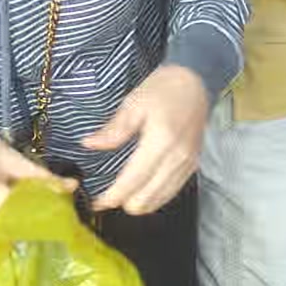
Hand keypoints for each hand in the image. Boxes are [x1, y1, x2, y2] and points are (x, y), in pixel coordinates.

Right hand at [0, 128, 74, 228]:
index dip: (43, 212)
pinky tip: (22, 216)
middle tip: (57, 213)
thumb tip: (73, 186)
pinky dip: (9, 223)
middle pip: (13, 225)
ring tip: (41, 214)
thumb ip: (43, 176)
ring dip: (23, 223)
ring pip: (4, 230)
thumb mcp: (14, 159)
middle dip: (36, 219)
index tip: (64, 211)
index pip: (20, 211)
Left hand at [84, 66, 207, 215]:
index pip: (133, 180)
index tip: (96, 203)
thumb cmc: (163, 89)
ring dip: (139, 202)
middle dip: (124, 203)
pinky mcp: (192, 167)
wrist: (196, 82)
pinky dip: (153, 196)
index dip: (113, 196)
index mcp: (161, 141)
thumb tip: (89, 144)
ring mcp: (187, 165)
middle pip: (146, 199)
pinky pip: (170, 193)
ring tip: (121, 195)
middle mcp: (177, 158)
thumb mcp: (133, 103)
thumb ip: (114, 129)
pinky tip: (141, 189)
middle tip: (107, 196)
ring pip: (159, 201)